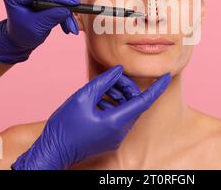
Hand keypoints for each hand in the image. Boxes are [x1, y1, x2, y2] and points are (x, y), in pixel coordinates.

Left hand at [0, 0, 79, 63]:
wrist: (20, 33)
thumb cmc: (23, 32)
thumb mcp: (37, 27)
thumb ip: (51, 17)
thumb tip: (67, 10)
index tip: (74, 5)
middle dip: (65, 1)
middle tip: (74, 14)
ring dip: (66, 2)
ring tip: (70, 22)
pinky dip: (64, 0)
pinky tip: (68, 14)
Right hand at [11, 65, 171, 169]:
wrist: (53, 151)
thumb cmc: (65, 126)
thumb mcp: (82, 97)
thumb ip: (103, 81)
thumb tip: (119, 70)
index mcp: (116, 122)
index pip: (144, 101)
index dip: (157, 87)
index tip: (167, 76)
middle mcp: (120, 132)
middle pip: (134, 104)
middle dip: (126, 88)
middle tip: (112, 79)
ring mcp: (116, 138)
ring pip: (126, 111)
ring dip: (118, 97)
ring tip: (100, 91)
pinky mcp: (110, 140)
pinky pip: (118, 119)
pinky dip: (112, 107)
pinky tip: (97, 102)